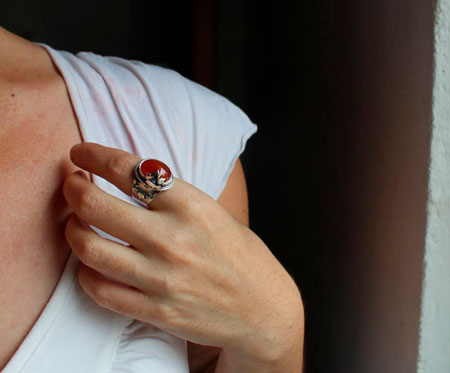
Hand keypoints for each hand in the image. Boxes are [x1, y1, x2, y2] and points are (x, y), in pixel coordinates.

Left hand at [63, 143, 303, 371]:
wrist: (262, 310)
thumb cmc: (242, 257)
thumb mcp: (214, 214)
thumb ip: (172, 199)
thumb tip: (128, 179)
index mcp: (192, 207)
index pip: (129, 170)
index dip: (95, 155)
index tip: (80, 152)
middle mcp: (173, 240)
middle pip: (96, 205)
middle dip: (72, 187)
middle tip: (71, 182)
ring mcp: (161, 278)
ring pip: (88, 248)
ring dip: (72, 229)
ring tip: (77, 221)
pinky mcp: (155, 311)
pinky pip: (99, 289)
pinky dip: (87, 273)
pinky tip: (92, 263)